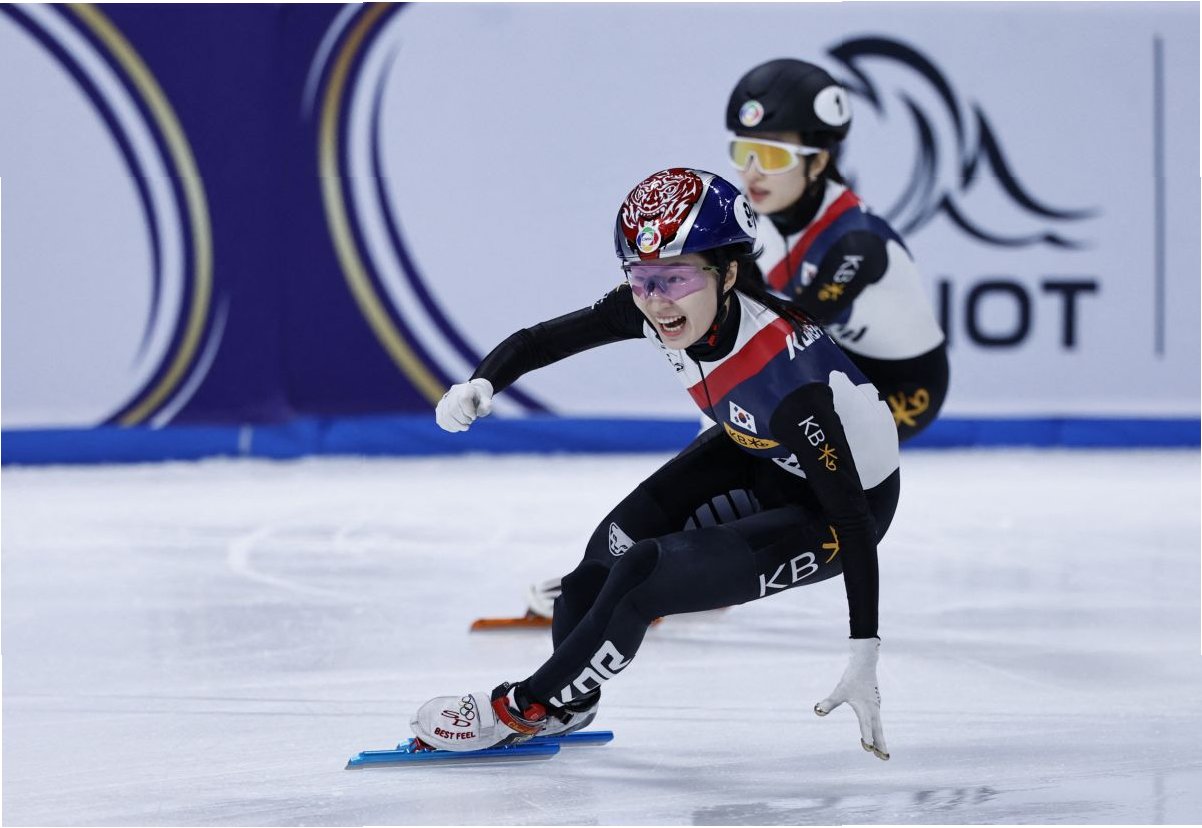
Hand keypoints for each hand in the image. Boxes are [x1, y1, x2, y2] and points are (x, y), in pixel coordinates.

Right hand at [435, 378, 493, 431]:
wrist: (473, 394)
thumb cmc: (480, 399)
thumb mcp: (487, 401)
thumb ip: (486, 406)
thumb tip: (478, 412)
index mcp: (466, 388)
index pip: (463, 399)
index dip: (469, 411)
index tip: (474, 416)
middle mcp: (454, 392)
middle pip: (453, 409)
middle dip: (463, 420)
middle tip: (470, 422)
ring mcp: (445, 399)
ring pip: (445, 415)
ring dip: (456, 425)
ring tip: (464, 427)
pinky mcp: (441, 407)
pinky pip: (440, 419)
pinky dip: (448, 427)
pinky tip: (456, 429)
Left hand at [814, 637, 888, 759]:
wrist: (864, 664)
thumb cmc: (852, 677)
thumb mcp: (839, 691)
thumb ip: (829, 702)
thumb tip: (817, 711)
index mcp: (865, 709)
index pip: (866, 726)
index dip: (866, 737)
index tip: (868, 749)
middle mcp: (873, 710)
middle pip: (878, 731)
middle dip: (880, 745)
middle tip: (884, 758)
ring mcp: (875, 707)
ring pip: (878, 726)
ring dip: (880, 739)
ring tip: (881, 752)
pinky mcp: (874, 703)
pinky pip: (876, 720)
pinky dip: (877, 730)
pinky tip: (874, 733)